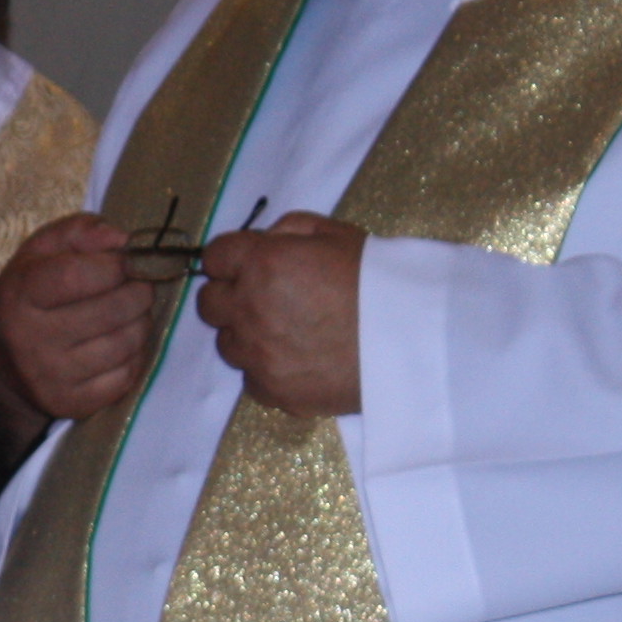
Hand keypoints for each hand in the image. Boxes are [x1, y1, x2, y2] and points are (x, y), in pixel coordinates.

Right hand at [0, 211, 165, 432]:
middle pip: (112, 310)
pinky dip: (135, 356)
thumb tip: (122, 239)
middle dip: (138, 291)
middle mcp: (30, 339)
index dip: (114, 264)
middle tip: (138, 286)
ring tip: (131, 314)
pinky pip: (127, 376)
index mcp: (20, 295)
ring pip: (126, 343)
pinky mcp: (72, 404)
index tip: (125, 261)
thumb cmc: (32, 296)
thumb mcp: (41, 253)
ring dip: (141, 322)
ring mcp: (51, 377)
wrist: (6, 365)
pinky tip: (122, 344)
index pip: (76, 275)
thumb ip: (79, 231)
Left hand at [196, 211, 364, 414]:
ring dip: (247, 336)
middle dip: (231, 297)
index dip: (230, 260)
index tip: (248, 266)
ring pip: (227, 344)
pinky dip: (267, 370)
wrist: (412, 339)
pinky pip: (251, 379)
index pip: (214, 257)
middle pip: (209, 304)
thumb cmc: (378, 279)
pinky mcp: (272, 390)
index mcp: (262, 264)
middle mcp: (249, 309)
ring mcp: (257, 354)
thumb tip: (262, 243)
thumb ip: (288, 230)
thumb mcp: (336, 233)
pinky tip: (297, 361)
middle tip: (265, 299)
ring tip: (287, 333)